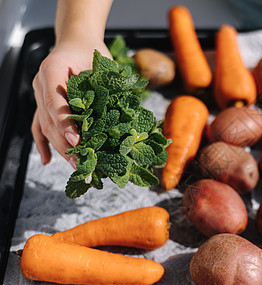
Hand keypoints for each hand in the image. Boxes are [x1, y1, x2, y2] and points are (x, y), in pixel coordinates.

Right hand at [32, 41, 111, 167]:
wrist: (77, 43)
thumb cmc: (92, 52)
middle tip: (80, 161)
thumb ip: (106, 87)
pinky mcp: (43, 103)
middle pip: (49, 120)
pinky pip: (39, 125)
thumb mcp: (102, 65)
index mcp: (52, 70)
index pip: (56, 103)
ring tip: (75, 164)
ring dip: (59, 148)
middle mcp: (41, 84)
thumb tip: (123, 115)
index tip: (77, 142)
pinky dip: (42, 143)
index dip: (66, 125)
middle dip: (65, 144)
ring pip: (45, 126)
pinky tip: (46, 159)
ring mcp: (39, 94)